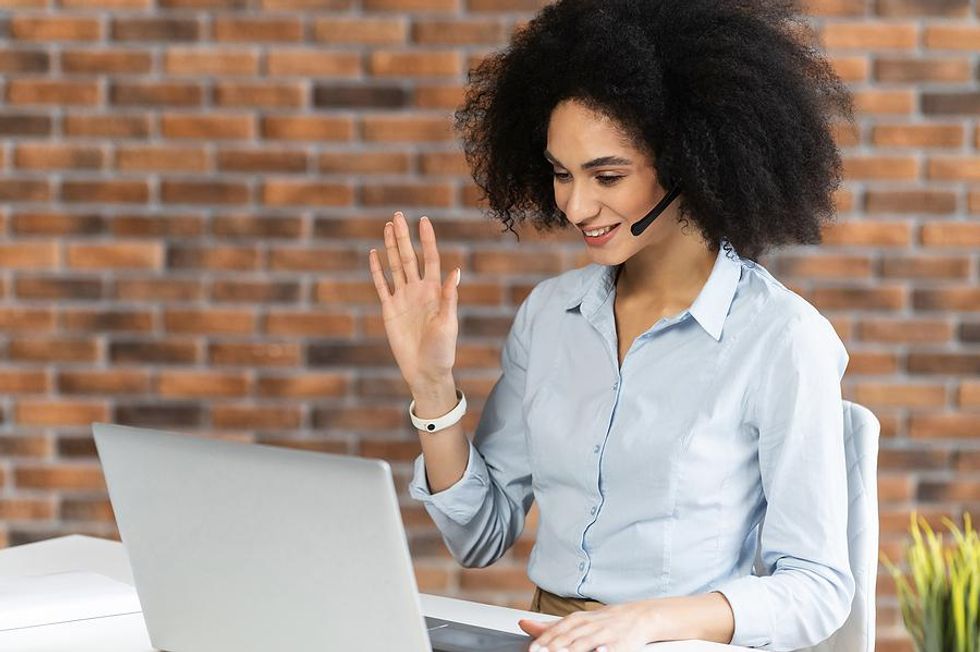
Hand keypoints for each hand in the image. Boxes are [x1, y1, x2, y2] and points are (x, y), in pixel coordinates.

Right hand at [368, 211, 460, 388]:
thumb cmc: (443, 350)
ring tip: (387, 227)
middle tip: (397, 215)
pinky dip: (377, 270)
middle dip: (404, 236)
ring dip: (391, 247)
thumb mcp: (448, 323)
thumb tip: (455, 270)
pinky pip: (382, 285)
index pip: (430, 258)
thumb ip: (449, 297)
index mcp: (435, 291)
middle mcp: (418, 290)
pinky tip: (374, 254)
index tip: (423, 220)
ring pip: (395, 266)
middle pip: (409, 257)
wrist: (425, 371)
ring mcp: (403, 298)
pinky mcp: (390, 309)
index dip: (426, 239)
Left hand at [518, 602, 654, 651]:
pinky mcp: (619, 645)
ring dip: (571, 650)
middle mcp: (588, 627)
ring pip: (584, 644)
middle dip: (552, 648)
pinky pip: (608, 650)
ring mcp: (603, 636)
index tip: (531, 651)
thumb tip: (523, 624)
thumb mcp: (576, 621)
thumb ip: (550, 626)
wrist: (638, 616)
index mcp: (575, 621)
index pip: (555, 633)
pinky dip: (601, 651)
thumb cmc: (603, 621)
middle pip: (566, 639)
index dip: (542, 643)